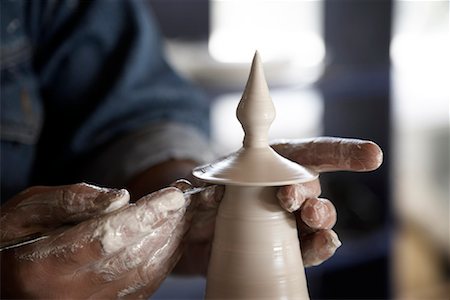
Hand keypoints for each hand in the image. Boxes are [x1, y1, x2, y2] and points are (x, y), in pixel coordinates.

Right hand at [0, 183, 191, 297]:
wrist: (5, 278)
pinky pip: (142, 287)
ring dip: (170, 242)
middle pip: (131, 257)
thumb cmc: (11, 238)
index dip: (145, 217)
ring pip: (142, 274)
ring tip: (185, 215)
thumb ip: (72, 201)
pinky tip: (173, 238)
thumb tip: (120, 198)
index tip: (174, 197)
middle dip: (166, 225)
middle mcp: (67, 294)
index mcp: (41, 266)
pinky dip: (163, 261)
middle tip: (188, 201)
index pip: (106, 238)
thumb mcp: (28, 209)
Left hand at [174, 137, 381, 272]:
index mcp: (270, 164)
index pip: (310, 153)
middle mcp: (285, 188)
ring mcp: (288, 218)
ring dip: (320, 217)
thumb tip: (213, 193)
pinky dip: (320, 246)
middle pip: (311, 186)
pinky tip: (325, 243)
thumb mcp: (200, 189)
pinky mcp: (286, 246)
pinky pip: (310, 247)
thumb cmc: (204, 203)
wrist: (198, 236)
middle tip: (290, 198)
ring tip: (311, 219)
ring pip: (317, 216)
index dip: (341, 153)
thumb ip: (205, 187)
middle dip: (308, 192)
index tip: (372, 156)